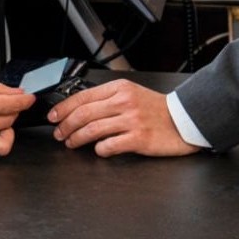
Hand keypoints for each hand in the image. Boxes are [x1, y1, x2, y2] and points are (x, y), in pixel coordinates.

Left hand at [49, 79, 198, 156]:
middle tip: (59, 134)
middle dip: (65, 125)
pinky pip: (110, 145)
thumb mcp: (131, 93)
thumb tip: (79, 109)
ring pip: (93, 129)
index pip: (82, 96)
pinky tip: (98, 150)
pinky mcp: (138, 139)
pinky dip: (99, 149)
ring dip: (77, 138)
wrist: (184, 120)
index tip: (54, 117)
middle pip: (84, 113)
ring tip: (71, 143)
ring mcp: (131, 120)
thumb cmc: (156, 109)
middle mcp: (124, 102)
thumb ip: (108, 98)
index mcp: (120, 88)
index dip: (63, 108)